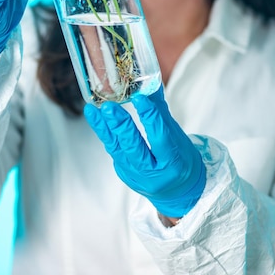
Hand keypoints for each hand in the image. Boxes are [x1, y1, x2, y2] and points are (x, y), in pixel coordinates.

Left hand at [84, 87, 205, 218]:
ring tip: (94, 110)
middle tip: (109, 106)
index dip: (150, 117)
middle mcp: (153, 174)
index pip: (160, 137)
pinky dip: (105, 134)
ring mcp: (135, 176)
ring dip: (104, 128)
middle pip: (134, 147)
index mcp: (173, 163)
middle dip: (120, 126)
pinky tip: (96, 118)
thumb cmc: (180, 159)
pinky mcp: (124, 174)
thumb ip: (160, 112)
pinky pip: (113, 152)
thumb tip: (150, 83)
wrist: (177, 191)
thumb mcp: (177, 137)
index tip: (139, 98)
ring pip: (117, 150)